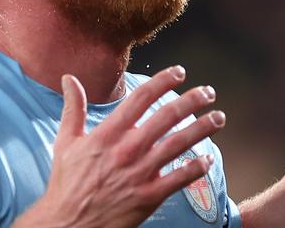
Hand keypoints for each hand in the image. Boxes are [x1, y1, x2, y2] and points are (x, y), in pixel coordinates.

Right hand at [15, 66, 225, 227]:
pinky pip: (180, 179)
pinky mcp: (149, 197)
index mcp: (107, 134)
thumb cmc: (67, 182)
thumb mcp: (65, 141)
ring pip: (178, 144)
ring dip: (202, 128)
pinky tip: (208, 159)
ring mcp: (139, 174)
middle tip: (208, 92)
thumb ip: (73, 108)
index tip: (179, 72)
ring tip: (219, 118)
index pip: (140, 99)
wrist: (68, 225)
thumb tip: (67, 78)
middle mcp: (126, 150)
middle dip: (191, 100)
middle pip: (166, 117)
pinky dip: (197, 168)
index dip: (162, 81)